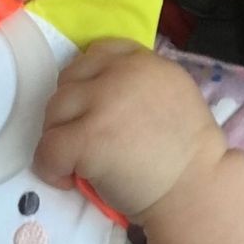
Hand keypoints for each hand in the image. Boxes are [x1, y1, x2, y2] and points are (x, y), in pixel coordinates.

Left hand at [33, 41, 226, 224]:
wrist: (196, 191)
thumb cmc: (190, 156)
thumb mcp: (176, 96)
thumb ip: (141, 84)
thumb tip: (104, 90)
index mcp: (145, 62)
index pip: (98, 52)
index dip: (88, 80)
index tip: (93, 107)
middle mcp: (121, 74)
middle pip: (69, 80)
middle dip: (71, 110)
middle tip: (83, 139)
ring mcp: (102, 105)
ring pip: (54, 111)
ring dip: (59, 137)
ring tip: (76, 162)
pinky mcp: (86, 138)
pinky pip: (47, 148)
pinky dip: (50, 167)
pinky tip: (68, 179)